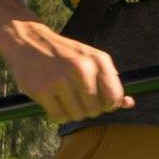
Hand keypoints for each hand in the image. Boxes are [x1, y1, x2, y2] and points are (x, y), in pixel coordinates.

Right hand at [0, 21, 132, 124]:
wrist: (28, 40)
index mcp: (98, 60)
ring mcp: (60, 80)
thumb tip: (129, 104)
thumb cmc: (64, 54)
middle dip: (88, 109)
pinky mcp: (42, 90)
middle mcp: (81, 68)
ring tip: (64, 98)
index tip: (100, 102)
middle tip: (77, 98)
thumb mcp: (91, 59)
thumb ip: (110, 81)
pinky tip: (54, 102)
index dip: (109, 105)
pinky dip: (58, 115)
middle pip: (95, 110)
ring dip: (72, 113)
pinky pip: (58, 117)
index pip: (114, 97)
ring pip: (77, 116)